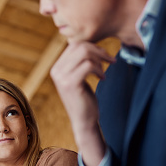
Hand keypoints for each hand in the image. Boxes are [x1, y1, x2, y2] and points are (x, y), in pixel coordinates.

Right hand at [51, 41, 114, 165]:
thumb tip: (88, 44)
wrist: (83, 120)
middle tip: (110, 61)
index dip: (92, 47)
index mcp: (56, 68)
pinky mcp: (71, 84)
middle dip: (98, 51)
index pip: (74, 45)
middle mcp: (56, 71)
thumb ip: (78, 63)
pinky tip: (102, 78)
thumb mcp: (78, 78)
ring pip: (85, 53)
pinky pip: (88, 65)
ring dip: (100, 60)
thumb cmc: (84, 99)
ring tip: (103, 72)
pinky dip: (99, 69)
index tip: (104, 56)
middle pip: (80, 46)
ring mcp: (62, 77)